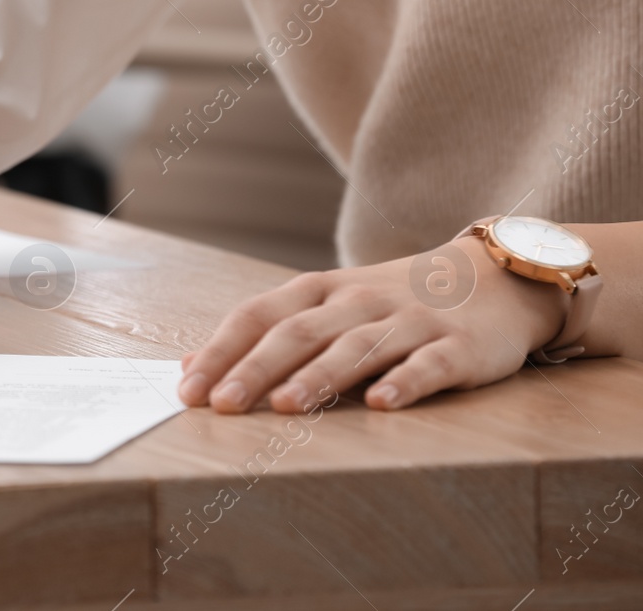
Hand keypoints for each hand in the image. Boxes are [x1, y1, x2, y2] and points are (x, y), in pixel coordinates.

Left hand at [177, 235, 568, 412]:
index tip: (188, 389)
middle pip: (299, 332)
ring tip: (286, 406)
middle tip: (221, 404)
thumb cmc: (392, 303)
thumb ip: (264, 333)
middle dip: (256, 368)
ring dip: (319, 377)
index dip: (221, 350)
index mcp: (319, 292)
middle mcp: (359, 302)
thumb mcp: (326, 308)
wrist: (495, 279)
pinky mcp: (457, 346)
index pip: (258, 316)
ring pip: (357, 348)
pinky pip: (428, 365)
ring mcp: (410, 321)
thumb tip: (190, 365)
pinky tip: (380, 404)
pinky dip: (404, 382)